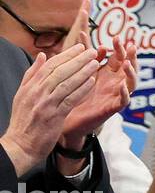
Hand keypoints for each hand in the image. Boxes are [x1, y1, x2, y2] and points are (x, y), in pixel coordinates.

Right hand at [0, 45, 98, 174]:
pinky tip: (92, 82)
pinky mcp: (54, 116)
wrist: (20, 145)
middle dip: (77, 59)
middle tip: (93, 51)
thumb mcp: (22, 95)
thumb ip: (32, 74)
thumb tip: (43, 55)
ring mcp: (45, 104)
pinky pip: (70, 99)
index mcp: (30, 87)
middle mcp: (37, 93)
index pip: (49, 66)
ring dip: (83, 72)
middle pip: (60, 71)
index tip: (80, 47)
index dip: (66, 55)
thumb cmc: (23, 120)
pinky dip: (81, 89)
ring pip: (66, 83)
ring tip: (95, 63)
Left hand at [59, 0, 136, 145]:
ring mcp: (117, 94)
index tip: (116, 38)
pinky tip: (122, 86)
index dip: (120, 47)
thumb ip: (83, 55)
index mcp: (109, 72)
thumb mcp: (81, 71)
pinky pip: (124, 100)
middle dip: (131, 56)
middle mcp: (116, 82)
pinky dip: (125, 93)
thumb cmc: (76, 94)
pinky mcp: (113, 107)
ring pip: (132, 82)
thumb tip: (82, 33)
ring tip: (127, 64)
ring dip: (132, 73)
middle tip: (129, 46)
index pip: (119, 56)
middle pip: (130, 66)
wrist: (68, 119)